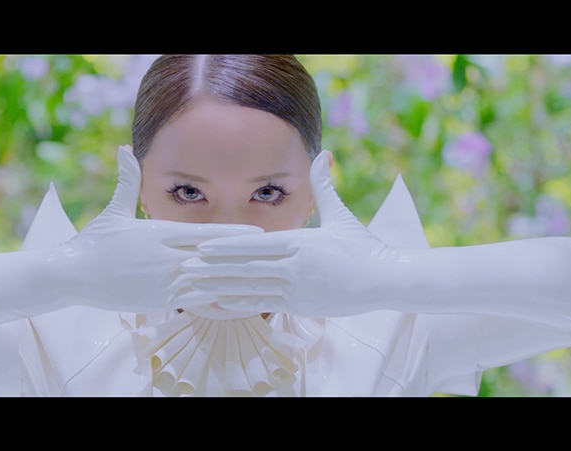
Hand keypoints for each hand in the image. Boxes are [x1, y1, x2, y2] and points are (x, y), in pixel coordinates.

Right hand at [48, 145, 264, 312]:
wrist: (71, 275)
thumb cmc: (93, 243)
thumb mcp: (113, 210)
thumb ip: (126, 181)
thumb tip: (124, 149)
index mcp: (158, 232)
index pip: (203, 232)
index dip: (232, 234)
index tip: (256, 233)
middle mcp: (165, 255)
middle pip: (212, 256)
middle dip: (242, 257)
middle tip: (271, 256)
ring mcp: (163, 280)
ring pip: (208, 280)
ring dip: (235, 280)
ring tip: (261, 280)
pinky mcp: (159, 300)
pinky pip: (194, 301)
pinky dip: (217, 300)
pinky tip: (236, 302)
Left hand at [177, 150, 393, 316]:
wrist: (385, 279)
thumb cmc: (362, 245)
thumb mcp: (341, 214)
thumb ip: (325, 185)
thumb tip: (324, 152)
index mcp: (301, 242)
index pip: (256, 245)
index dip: (227, 247)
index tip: (202, 247)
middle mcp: (295, 267)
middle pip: (246, 268)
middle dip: (213, 269)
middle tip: (185, 267)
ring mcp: (297, 289)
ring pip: (251, 289)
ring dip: (220, 288)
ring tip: (194, 287)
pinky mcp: (301, 306)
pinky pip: (264, 304)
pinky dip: (240, 303)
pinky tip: (219, 302)